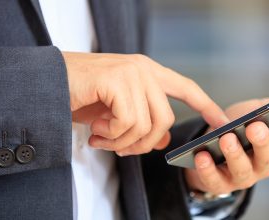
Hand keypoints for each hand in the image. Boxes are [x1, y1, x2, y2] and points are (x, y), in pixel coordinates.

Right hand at [63, 52, 227, 155]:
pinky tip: (95, 129)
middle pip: (166, 119)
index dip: (206, 105)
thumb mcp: (117, 115)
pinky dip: (111, 135)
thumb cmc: (81, 97)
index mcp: (148, 73)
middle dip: (144, 143)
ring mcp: (132, 72)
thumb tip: (165, 140)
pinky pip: (128, 122)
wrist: (46, 84)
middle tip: (119, 148)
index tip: (222, 122)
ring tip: (101, 138)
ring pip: (148, 124)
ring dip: (123, 142)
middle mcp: (144, 69)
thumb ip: (144, 124)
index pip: (186, 88)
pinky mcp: (118, 80)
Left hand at [184, 99, 268, 194]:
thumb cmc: (237, 127)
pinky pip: (214, 180)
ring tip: (226, 138)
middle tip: (254, 127)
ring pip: (242, 170)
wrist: (211, 146)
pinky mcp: (220, 185)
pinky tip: (202, 155)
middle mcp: (264, 164)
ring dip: (235, 154)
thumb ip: (264, 106)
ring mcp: (243, 177)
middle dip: (262, 142)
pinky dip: (207, 169)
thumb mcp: (251, 111)